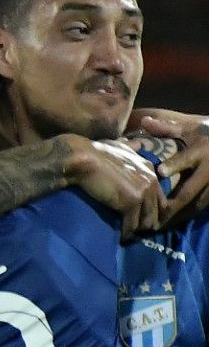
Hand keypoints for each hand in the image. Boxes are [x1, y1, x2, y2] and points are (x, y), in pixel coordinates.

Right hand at [67, 137, 162, 238]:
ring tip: (125, 234)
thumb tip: (137, 142)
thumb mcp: (119, 146)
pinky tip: (118, 237)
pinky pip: (131, 226)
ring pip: (145, 222)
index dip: (150, 210)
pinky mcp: (130, 204)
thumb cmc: (96, 151)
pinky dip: (124, 234)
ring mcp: (143, 193)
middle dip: (144, 222)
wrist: (82, 158)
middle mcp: (151, 181)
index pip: (160, 199)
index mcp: (150, 170)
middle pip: (155, 213)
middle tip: (132, 228)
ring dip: (135, 230)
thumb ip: (131, 146)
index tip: (139, 217)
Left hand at [133, 109, 208, 226]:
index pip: (187, 159)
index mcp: (201, 151)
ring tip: (160, 225)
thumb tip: (144, 121)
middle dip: (172, 204)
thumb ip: (167, 128)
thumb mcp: (191, 129)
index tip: (160, 172)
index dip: (174, 165)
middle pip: (191, 190)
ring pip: (198, 204)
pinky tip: (173, 223)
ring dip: (179, 215)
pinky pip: (203, 207)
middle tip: (153, 215)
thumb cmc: (207, 135)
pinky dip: (189, 216)